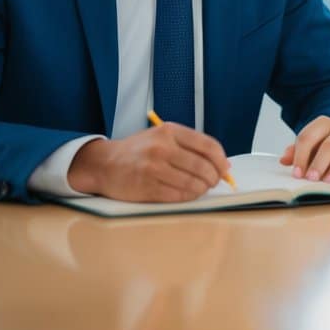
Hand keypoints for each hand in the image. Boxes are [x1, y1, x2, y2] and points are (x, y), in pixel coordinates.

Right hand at [67, 123, 230, 201]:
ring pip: (192, 183)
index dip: (221, 160)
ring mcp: (153, 168)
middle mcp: (162, 148)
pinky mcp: (146, 187)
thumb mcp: (162, 137)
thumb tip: (223, 164)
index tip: (225, 169)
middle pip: (202, 166)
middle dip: (213, 178)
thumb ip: (190, 146)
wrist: (104, 163)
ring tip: (201, 189)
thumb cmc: (138, 151)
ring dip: (202, 189)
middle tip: (213, 182)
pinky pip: (178, 196)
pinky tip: (188, 195)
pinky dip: (188, 197)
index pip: (208, 145)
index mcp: (169, 131)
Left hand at [279, 116, 329, 182]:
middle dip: (319, 163)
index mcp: (322, 124)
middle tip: (311, 178)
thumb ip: (297, 151)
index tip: (297, 173)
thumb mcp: (311, 143)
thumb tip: (284, 160)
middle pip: (329, 145)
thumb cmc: (326, 142)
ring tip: (328, 181)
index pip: (308, 137)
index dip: (301, 156)